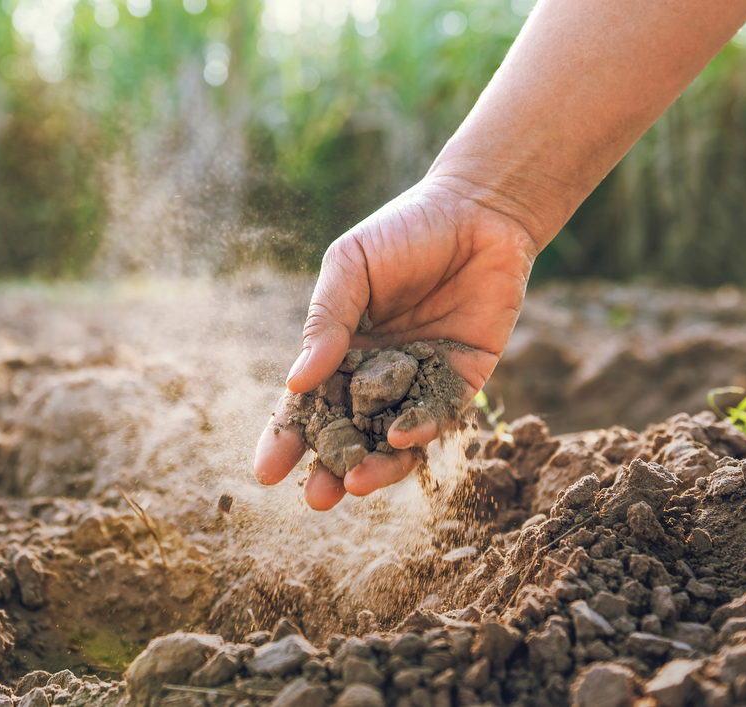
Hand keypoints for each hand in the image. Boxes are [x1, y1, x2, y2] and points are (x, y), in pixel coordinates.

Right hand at [253, 174, 539, 509]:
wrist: (479, 210)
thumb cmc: (404, 230)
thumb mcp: (351, 266)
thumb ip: (327, 321)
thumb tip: (296, 379)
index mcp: (339, 350)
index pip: (307, 404)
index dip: (285, 437)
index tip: (266, 471)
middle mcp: (376, 375)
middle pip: (348, 434)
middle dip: (330, 468)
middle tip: (315, 498)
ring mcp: (419, 383)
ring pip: (392, 440)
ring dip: (375, 466)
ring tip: (354, 485)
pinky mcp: (463, 383)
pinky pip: (439, 418)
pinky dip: (418, 431)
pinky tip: (400, 439)